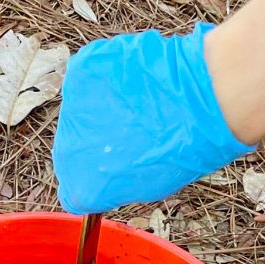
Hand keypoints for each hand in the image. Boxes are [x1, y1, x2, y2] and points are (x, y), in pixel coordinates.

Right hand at [52, 24, 253, 215]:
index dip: (93, 181)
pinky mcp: (82, 71)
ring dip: (99, 111)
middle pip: (70, 150)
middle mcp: (66, 150)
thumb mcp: (148, 187)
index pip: (73, 192)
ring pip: (79, 113)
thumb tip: (111, 174)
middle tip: (128, 134)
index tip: (111, 171)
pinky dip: (105, 81)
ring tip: (136, 106)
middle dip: (93, 144)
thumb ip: (116, 186)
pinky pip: (88, 79)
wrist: (198, 100)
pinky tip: (132, 83)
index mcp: (81, 188)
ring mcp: (72, 107)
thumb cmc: (182, 150)